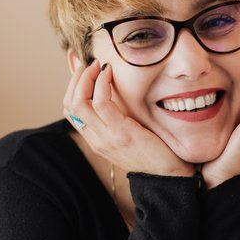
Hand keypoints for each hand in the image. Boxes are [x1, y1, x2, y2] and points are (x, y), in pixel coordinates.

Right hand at [63, 60, 194, 176]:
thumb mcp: (129, 133)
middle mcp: (96, 140)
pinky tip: (109, 73)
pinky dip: (102, 83)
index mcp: (96, 140)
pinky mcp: (121, 132)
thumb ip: (118, 117)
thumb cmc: (155, 151)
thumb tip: (114, 93)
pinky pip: (101, 103)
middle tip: (88, 64)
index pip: (70, 111)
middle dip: (75, 79)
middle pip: (69, 105)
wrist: (170, 175)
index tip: (82, 69)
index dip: (71, 86)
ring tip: (98, 65)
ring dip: (86, 77)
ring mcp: (106, 137)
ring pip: (79, 102)